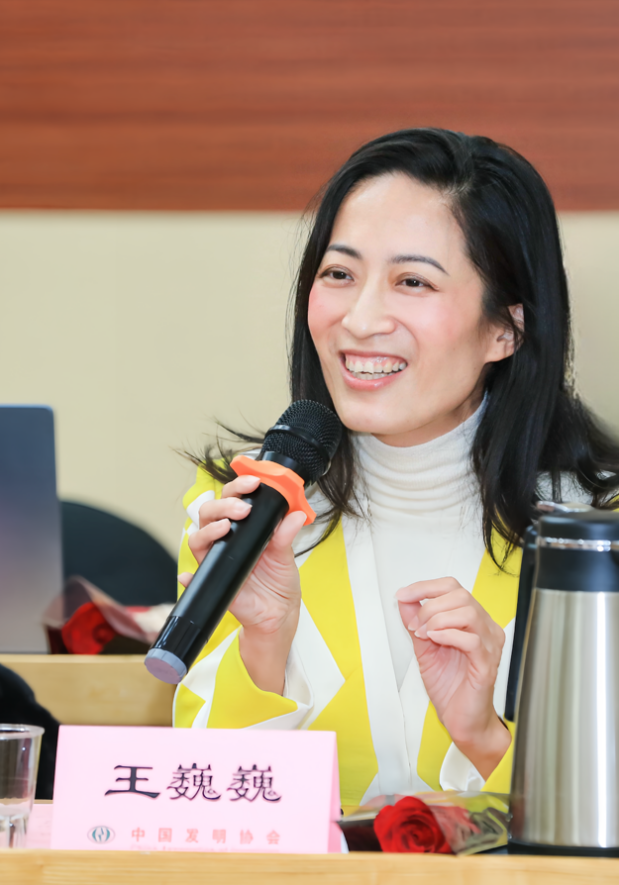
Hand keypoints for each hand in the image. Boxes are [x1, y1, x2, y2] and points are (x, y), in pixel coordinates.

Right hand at [178, 474, 305, 693]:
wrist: (278, 614)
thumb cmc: (279, 581)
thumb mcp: (286, 556)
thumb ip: (286, 534)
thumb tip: (294, 514)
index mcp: (243, 528)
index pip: (232, 499)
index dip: (238, 486)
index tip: (254, 482)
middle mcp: (226, 540)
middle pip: (210, 512)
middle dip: (224, 504)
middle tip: (243, 508)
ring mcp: (217, 559)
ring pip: (198, 537)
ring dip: (209, 529)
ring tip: (226, 526)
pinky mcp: (214, 580)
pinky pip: (195, 577)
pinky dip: (189, 576)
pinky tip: (188, 574)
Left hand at [396, 577, 510, 779]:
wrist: (462, 720)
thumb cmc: (450, 687)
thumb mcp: (425, 648)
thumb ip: (416, 622)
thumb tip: (405, 600)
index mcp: (472, 620)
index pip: (452, 587)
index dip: (425, 587)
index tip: (403, 595)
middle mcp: (485, 628)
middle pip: (460, 595)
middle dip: (430, 606)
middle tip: (415, 625)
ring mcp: (489, 645)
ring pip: (468, 613)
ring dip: (438, 620)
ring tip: (424, 635)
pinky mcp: (488, 664)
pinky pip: (472, 640)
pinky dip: (449, 635)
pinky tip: (435, 640)